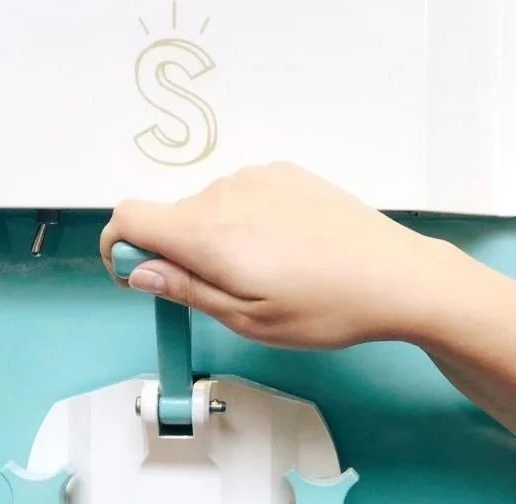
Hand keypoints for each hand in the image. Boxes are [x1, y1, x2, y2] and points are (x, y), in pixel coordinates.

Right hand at [100, 162, 462, 350]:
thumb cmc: (327, 306)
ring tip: (263, 276)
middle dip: (175, 255)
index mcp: (209, 234)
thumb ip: (185, 289)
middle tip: (220, 295)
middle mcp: (226, 194)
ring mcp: (257, 178)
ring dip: (214, 240)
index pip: (129, 218)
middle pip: (169, 218)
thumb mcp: (246, 318)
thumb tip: (140, 272)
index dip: (120, 249)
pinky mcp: (284, 174)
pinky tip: (281, 251)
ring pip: (206, 209)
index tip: (136, 276)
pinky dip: (243, 223)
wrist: (394, 277)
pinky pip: (240, 197)